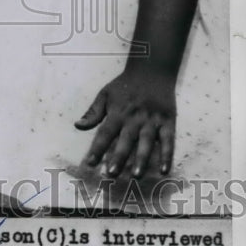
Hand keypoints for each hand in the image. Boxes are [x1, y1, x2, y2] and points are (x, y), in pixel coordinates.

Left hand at [74, 64, 176, 178]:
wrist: (152, 70)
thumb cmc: (125, 85)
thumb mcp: (105, 94)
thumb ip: (93, 112)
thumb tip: (77, 126)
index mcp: (117, 112)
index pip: (105, 133)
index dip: (97, 148)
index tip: (90, 163)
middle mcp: (134, 118)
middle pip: (125, 140)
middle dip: (118, 157)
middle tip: (111, 174)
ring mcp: (152, 120)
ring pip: (146, 142)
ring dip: (141, 159)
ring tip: (135, 174)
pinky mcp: (167, 122)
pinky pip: (168, 141)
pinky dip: (167, 155)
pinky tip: (164, 170)